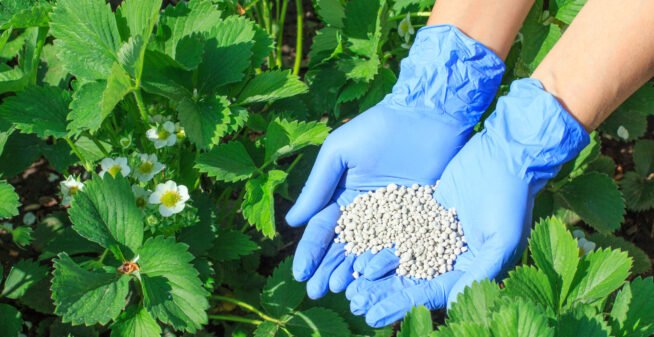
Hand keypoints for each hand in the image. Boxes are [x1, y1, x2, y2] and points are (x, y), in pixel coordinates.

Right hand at [284, 25, 504, 299]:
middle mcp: (366, 212)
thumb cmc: (378, 128)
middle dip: (327, 269)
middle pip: (343, 247)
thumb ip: (317, 187)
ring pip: (370, 251)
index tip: (299, 273)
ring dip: (354, 271)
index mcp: (343, 196)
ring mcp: (393, 218)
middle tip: (316, 291)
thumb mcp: (339, 153)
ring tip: (342, 291)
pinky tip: (376, 280)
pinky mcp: (419, 218)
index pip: (322, 229)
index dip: (309, 252)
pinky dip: (389, 263)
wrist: (427, 115)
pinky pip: (402, 245)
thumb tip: (292, 221)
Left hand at [346, 78, 589, 326]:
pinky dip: (375, 241)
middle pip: (407, 280)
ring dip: (373, 270)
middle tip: (353, 302)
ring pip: (397, 257)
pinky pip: (394, 230)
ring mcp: (431, 234)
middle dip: (380, 293)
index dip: (399, 306)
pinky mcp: (421, 212)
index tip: (372, 317)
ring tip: (348, 283)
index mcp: (467, 270)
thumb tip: (451, 305)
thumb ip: (478, 273)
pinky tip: (353, 249)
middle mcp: (447, 257)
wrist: (505, 156)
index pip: (428, 293)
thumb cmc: (511, 199)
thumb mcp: (501, 239)